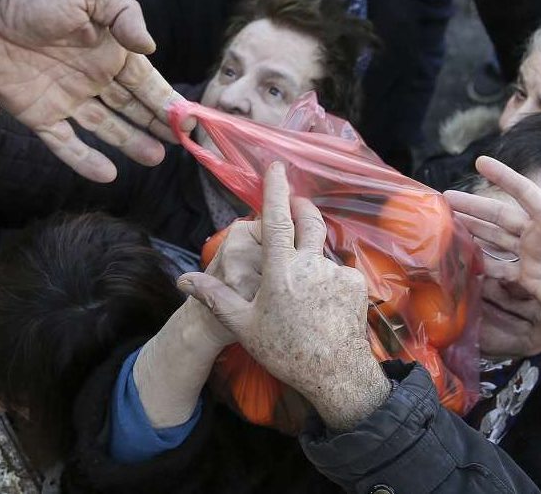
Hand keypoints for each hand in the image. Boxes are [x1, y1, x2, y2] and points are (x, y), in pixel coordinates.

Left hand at [0, 0, 183, 182]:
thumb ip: (125, 16)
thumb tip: (151, 49)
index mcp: (109, 47)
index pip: (145, 80)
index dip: (166, 100)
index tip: (189, 120)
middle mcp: (91, 75)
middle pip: (131, 107)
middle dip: (155, 124)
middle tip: (180, 144)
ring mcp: (66, 97)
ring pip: (105, 127)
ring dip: (129, 143)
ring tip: (153, 159)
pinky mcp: (38, 114)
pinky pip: (65, 142)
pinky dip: (84, 160)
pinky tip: (108, 175)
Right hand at [179, 163, 388, 430]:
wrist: (336, 374)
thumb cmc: (284, 350)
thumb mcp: (244, 325)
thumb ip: (216, 296)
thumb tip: (184, 280)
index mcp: (281, 270)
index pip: (277, 219)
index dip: (275, 190)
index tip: (276, 167)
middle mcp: (311, 263)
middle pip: (309, 220)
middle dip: (301, 206)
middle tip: (293, 203)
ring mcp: (337, 272)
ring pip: (322, 249)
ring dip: (312, 251)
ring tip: (302, 280)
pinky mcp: (356, 283)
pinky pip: (338, 270)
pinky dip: (327, 276)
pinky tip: (320, 300)